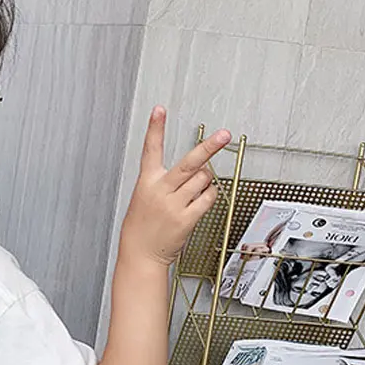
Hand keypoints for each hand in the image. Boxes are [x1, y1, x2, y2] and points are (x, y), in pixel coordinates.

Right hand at [120, 107, 230, 266]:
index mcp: (146, 182)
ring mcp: (174, 204)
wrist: (140, 253)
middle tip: (224, 134)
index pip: (150, 149)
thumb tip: (201, 170)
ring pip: (203, 180)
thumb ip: (169, 182)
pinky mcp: (186, 218)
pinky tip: (199, 201)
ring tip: (193, 191)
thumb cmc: (143, 226)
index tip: (159, 110)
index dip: (155, 128)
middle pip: (189, 163)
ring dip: (205, 182)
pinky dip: (209, 196)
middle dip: (209, 147)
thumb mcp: (145, 198)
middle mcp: (160, 190)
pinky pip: (209, 198)